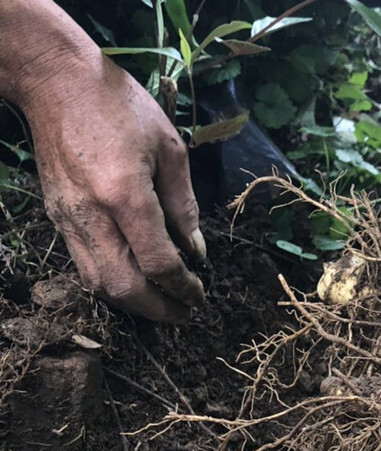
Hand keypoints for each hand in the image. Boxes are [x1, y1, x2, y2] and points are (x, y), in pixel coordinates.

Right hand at [2, 0, 205, 322]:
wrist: (54, 82)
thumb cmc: (120, 107)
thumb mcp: (170, 149)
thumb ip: (184, 205)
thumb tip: (196, 251)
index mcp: (125, 194)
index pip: (158, 262)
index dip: (184, 287)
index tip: (200, 295)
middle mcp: (93, 215)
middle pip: (125, 287)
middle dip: (160, 310)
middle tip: (186, 313)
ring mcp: (69, 220)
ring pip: (100, 285)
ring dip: (136, 305)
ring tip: (165, 306)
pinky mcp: (57, 219)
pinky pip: (85, 268)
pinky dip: (113, 286)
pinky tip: (137, 284)